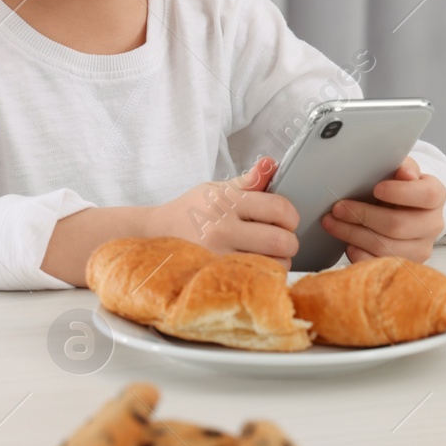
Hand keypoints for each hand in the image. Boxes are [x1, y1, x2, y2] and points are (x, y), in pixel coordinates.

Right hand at [143, 155, 299, 263]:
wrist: (153, 234)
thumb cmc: (190, 211)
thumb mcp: (216, 189)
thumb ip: (248, 181)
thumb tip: (271, 163)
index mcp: (226, 201)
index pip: (279, 209)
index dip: (291, 217)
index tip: (287, 221)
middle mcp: (222, 228)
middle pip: (281, 241)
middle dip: (288, 243)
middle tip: (280, 242)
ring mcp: (217, 255)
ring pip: (272, 266)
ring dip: (277, 264)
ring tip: (266, 257)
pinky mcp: (213, 276)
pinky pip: (253, 282)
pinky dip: (260, 278)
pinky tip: (253, 270)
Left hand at [320, 156, 445, 262]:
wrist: (401, 208)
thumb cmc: (397, 186)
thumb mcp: (400, 171)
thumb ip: (402, 167)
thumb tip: (405, 172)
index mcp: (436, 196)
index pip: (427, 195)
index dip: (401, 193)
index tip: (377, 188)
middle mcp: (433, 224)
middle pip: (398, 225)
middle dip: (363, 216)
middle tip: (338, 208)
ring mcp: (420, 248)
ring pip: (385, 247)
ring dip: (353, 235)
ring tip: (332, 223)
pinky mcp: (404, 265)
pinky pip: (378, 265)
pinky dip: (359, 254)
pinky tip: (347, 243)